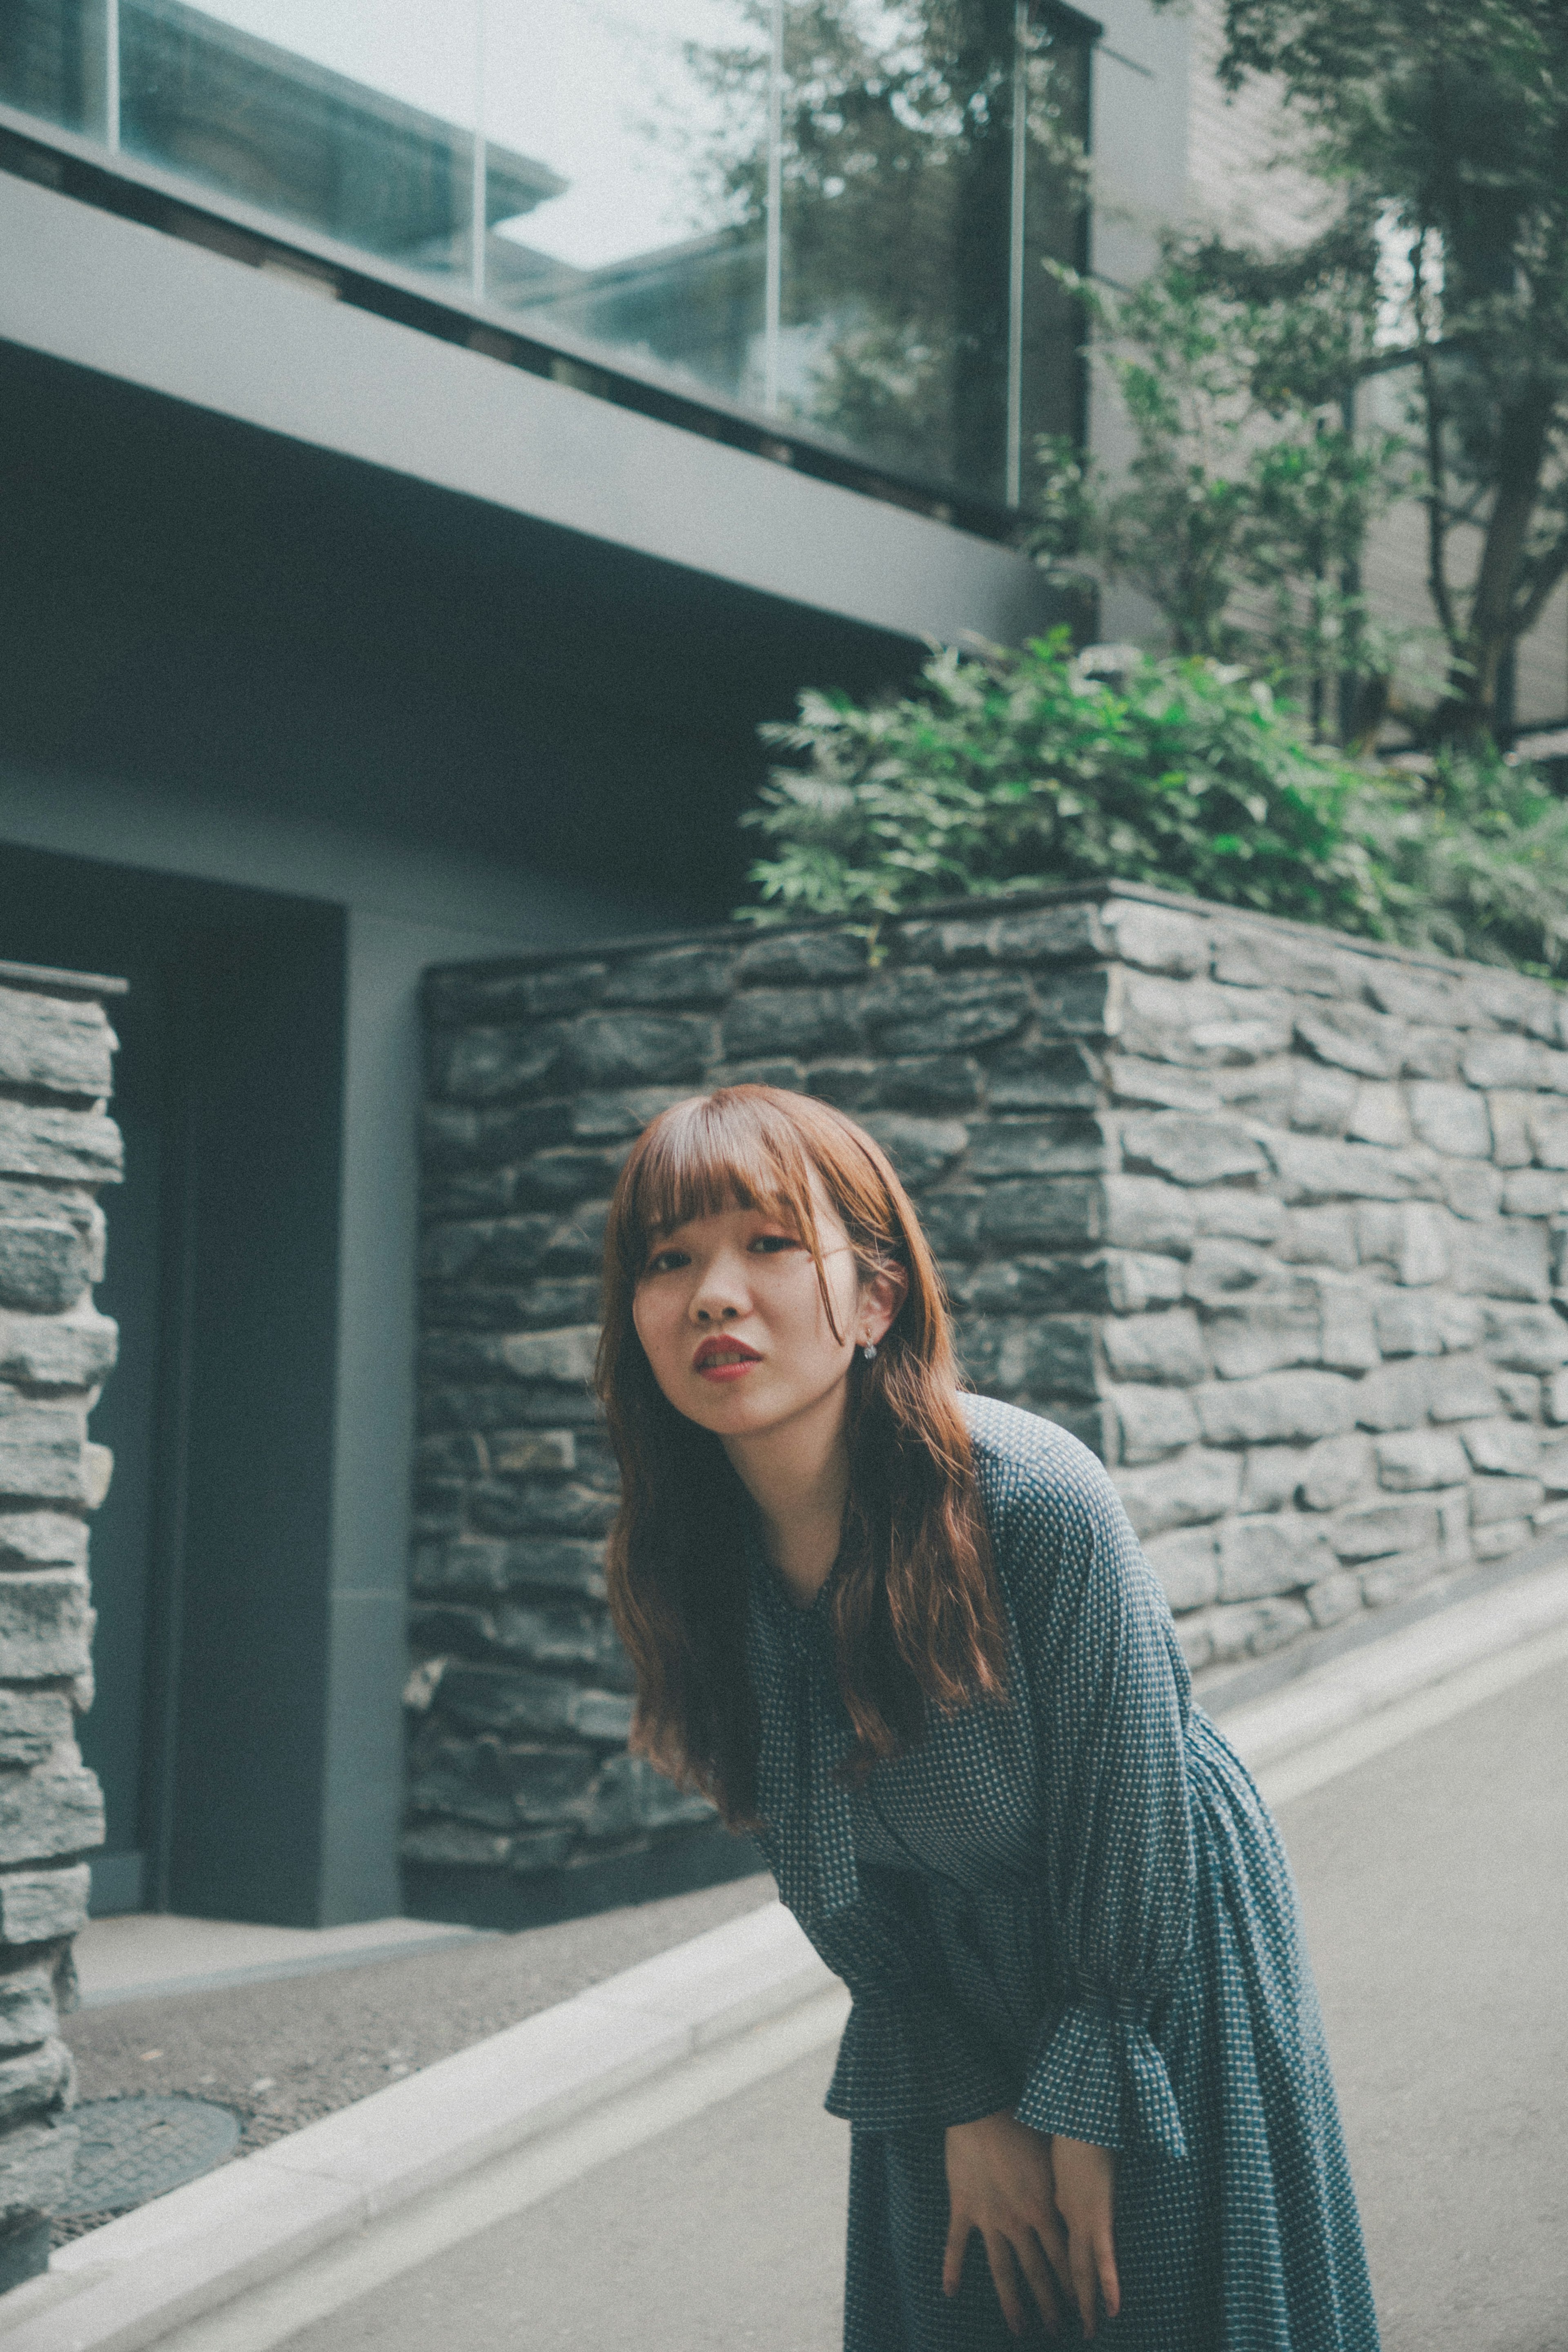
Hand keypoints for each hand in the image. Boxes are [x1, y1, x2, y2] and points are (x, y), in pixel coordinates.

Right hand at [942, 2110, 1068, 2337]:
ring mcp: (989, 2219)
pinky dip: (952, 2270)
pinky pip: (957, 2246)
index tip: (1081, 2308)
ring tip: (1020, 2330)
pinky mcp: (963, 2209)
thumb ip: (1061, 2182)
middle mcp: (1018, 2221)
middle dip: (1049, 2304)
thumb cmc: (1020, 2124)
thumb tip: (1080, 2194)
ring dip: (1012, 2303)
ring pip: (1002, 2270)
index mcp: (1043, 2207)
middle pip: (1037, 2272)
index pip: (1063, 2256)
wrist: (981, 2110)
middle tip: (1056, 2331)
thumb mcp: (1050, 2154)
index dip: (1073, 2284)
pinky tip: (950, 2294)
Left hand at [1048, 2135, 1119, 2338]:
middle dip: (1071, 2299)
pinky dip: (1108, 2284)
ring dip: (1086, 2303)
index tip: (1061, 2293)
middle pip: (1069, 2266)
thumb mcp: (1062, 2152)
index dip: (1062, 2271)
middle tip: (1069, 2329)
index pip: (1061, 2245)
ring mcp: (1081, 2218)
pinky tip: (1112, 2310)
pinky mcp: (1097, 2215)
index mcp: (1058, 2200)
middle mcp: (1066, 2215)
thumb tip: (1070, 2174)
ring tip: (1089, 2331)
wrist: (1076, 2113)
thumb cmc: (1071, 2126)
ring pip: (1082, 2270)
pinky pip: (1104, 2258)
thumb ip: (1066, 2171)